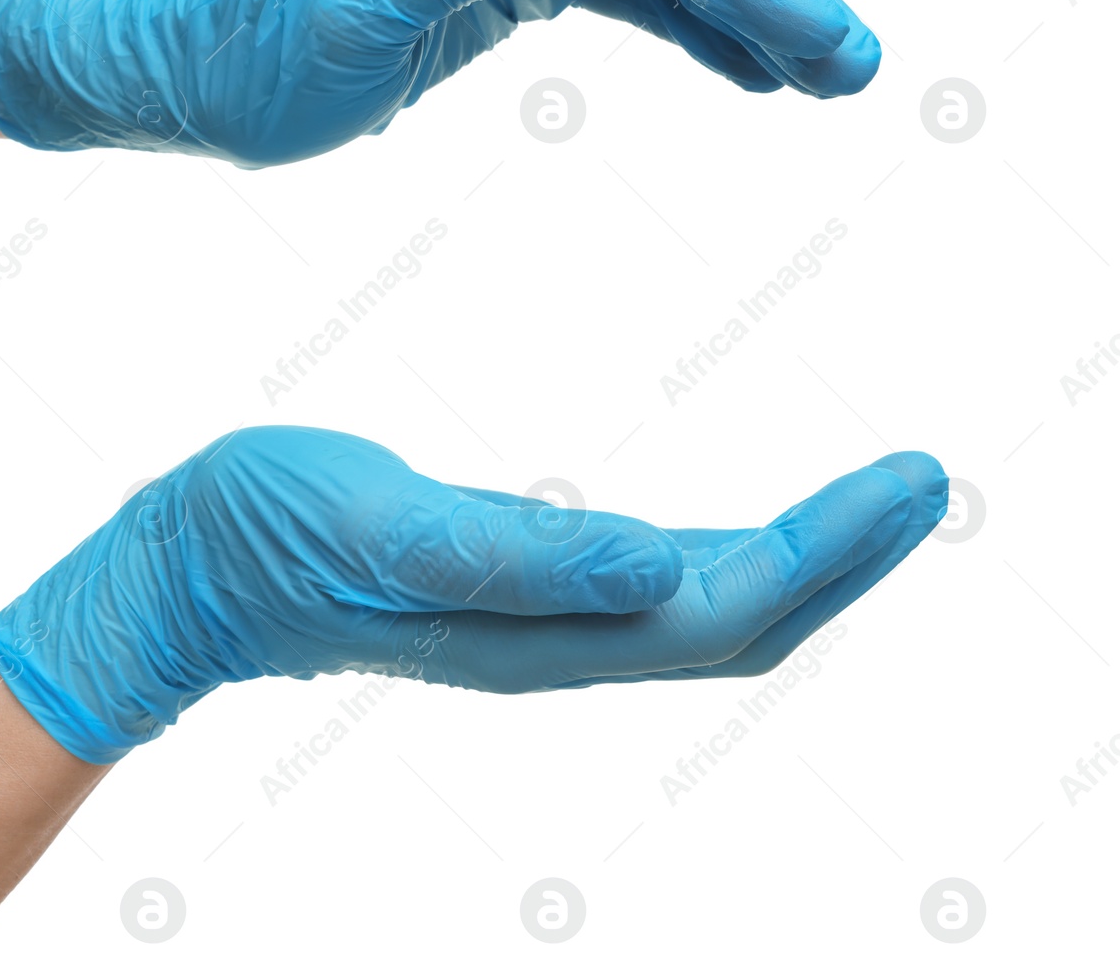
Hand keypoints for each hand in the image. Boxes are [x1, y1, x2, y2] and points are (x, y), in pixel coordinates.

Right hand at [0, 427, 944, 762]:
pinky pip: (659, 590)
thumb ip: (518, 552)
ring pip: (709, 612)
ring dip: (800, 559)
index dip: (828, 551)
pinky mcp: (518, 591)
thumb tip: (659, 567)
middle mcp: (562, 640)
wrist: (195, 573)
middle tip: (924, 480)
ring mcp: (542, 622)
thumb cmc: (274, 537)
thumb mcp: (387, 529)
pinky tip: (747, 529)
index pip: (728, 607)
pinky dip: (732, 556)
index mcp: (543, 628)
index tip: (909, 481)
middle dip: (843, 556)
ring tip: (868, 499)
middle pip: (742, 620)